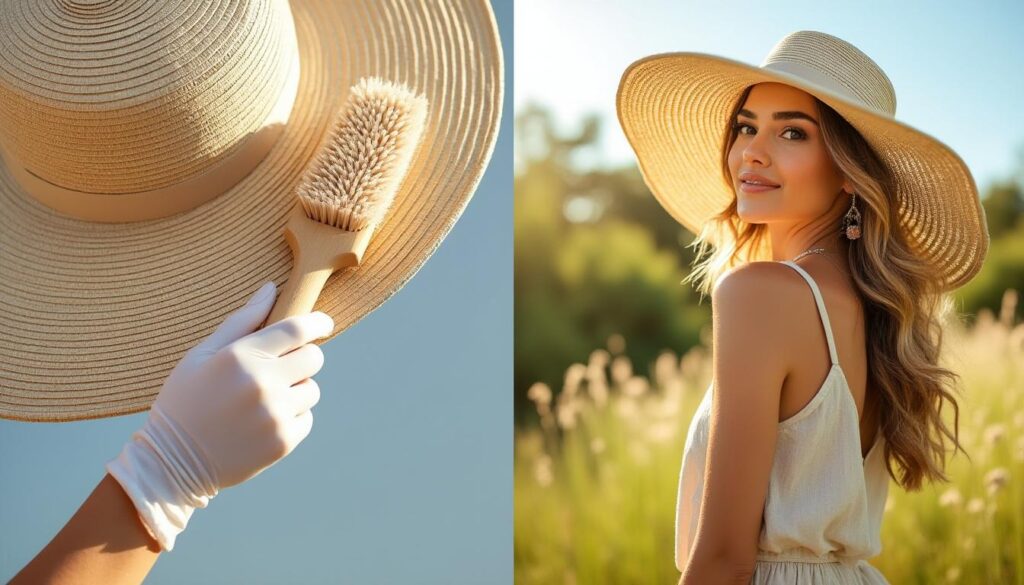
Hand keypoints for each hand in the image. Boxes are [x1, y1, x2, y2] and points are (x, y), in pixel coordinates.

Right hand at [105, 281, 333, 550]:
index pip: (298, 330)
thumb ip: (241, 321)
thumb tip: (271, 288)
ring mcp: (275, 415)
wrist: (172, 462)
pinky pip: (307, 418)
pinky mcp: (283, 442)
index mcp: (242, 357)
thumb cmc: (185, 400)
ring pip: (312, 389)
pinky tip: (263, 421)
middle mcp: (263, 384)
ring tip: (265, 399)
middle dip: (303, 357)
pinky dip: (292, 416)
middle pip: (314, 358)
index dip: (318, 323)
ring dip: (297, 389)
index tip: (324, 323)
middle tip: (282, 367)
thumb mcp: (201, 354)